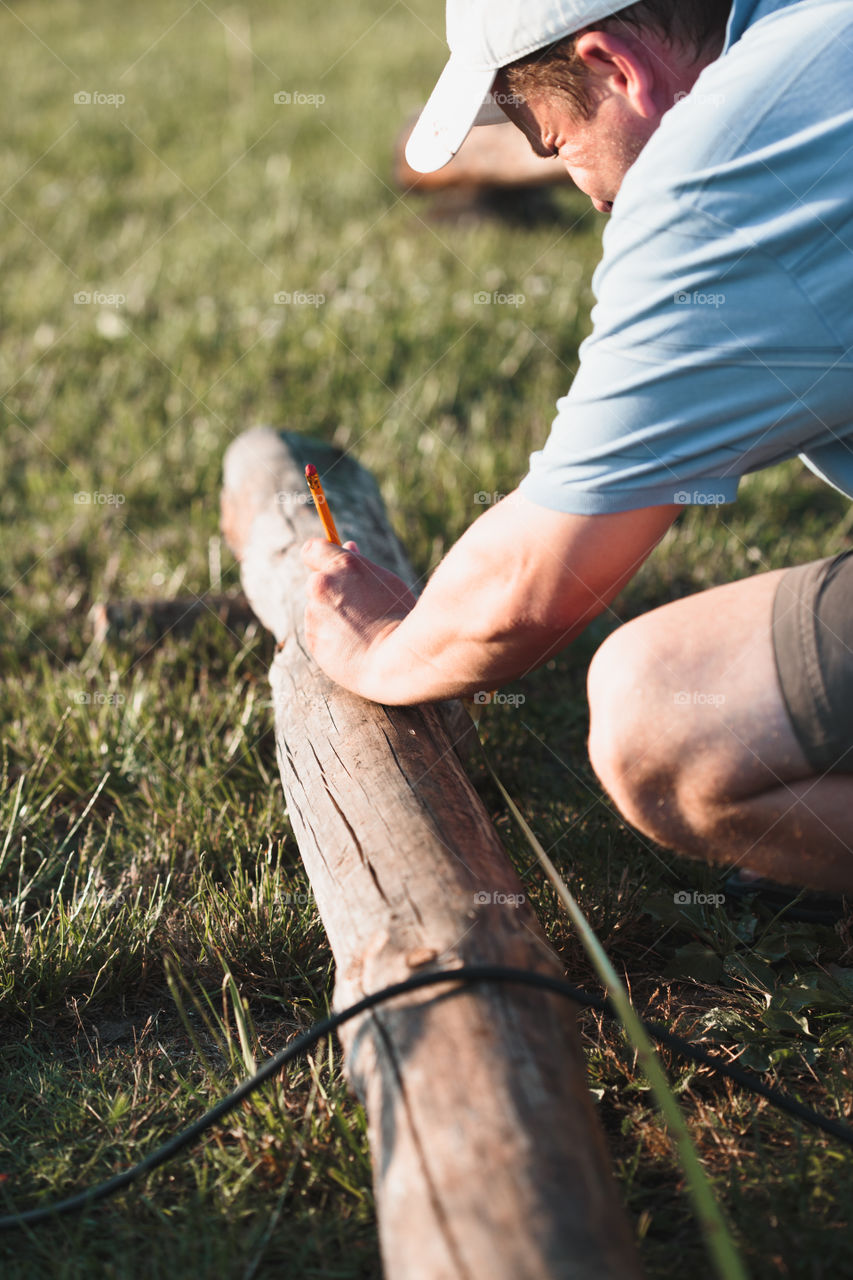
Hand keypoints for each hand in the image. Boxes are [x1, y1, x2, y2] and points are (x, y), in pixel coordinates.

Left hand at [301, 539, 417, 696]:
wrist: (397, 662)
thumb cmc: (402, 619)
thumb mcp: (388, 583)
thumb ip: (362, 565)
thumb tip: (347, 546)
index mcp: (343, 565)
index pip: (312, 550)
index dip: (320, 559)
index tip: (329, 567)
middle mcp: (322, 585)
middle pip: (316, 583)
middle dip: (332, 592)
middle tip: (359, 608)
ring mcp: (314, 614)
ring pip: (318, 611)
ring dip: (333, 618)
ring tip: (363, 633)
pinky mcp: (312, 640)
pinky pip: (319, 634)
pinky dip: (331, 639)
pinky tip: (354, 647)